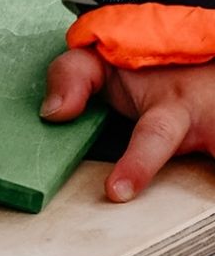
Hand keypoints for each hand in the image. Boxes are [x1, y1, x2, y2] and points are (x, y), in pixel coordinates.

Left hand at [41, 48, 214, 201]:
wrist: (187, 45)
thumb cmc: (138, 64)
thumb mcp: (97, 61)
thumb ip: (71, 80)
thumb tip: (56, 113)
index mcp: (172, 107)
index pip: (154, 138)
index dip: (138, 165)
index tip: (117, 193)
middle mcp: (210, 120)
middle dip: (212, 169)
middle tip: (200, 205)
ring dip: (213, 178)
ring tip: (201, 210)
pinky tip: (205, 205)